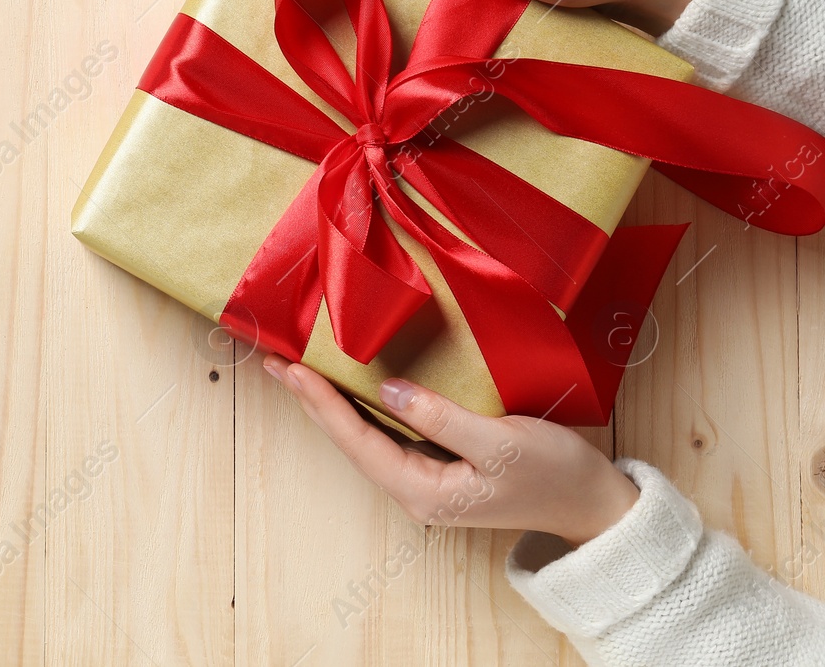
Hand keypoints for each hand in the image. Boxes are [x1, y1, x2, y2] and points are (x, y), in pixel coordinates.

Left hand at [263, 356, 639, 546]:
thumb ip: (441, 417)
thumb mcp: (500, 442)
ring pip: (362, 435)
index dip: (321, 402)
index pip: (358, 440)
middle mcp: (414, 488)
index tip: (291, 369)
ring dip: (328, 402)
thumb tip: (389, 390)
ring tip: (293, 369)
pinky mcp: (437, 464)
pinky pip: (384, 432)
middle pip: (348, 439)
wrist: (593, 505)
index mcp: (424, 490)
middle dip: (310, 400)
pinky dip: (358, 406)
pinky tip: (344, 386)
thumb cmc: (553, 473)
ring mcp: (424, 478)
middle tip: (273, 361)